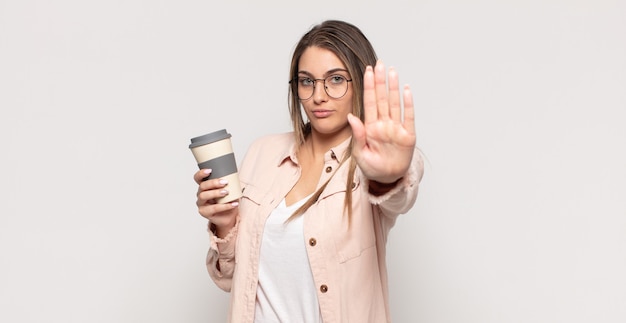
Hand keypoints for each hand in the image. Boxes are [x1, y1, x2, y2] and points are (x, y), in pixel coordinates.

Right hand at [194, 169, 238, 236]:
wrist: (229, 216)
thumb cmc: (227, 201)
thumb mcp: (229, 189)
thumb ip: (229, 182)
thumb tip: (235, 176)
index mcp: (205, 187)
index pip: (198, 178)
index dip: (201, 173)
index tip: (210, 170)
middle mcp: (201, 194)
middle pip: (202, 186)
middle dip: (213, 183)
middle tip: (224, 182)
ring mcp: (201, 204)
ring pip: (204, 196)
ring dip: (216, 193)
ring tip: (226, 192)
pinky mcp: (205, 212)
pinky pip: (213, 208)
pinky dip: (225, 206)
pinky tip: (234, 204)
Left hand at [347, 60, 415, 183]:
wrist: (387, 179)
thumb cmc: (372, 167)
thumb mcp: (360, 153)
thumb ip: (358, 134)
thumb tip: (351, 117)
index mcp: (370, 127)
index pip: (369, 102)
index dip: (368, 87)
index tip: (367, 71)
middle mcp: (383, 124)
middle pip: (382, 98)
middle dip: (380, 81)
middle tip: (379, 64)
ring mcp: (396, 128)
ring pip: (394, 103)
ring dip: (393, 87)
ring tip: (392, 71)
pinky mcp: (408, 135)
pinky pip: (408, 117)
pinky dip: (408, 103)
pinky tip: (406, 89)